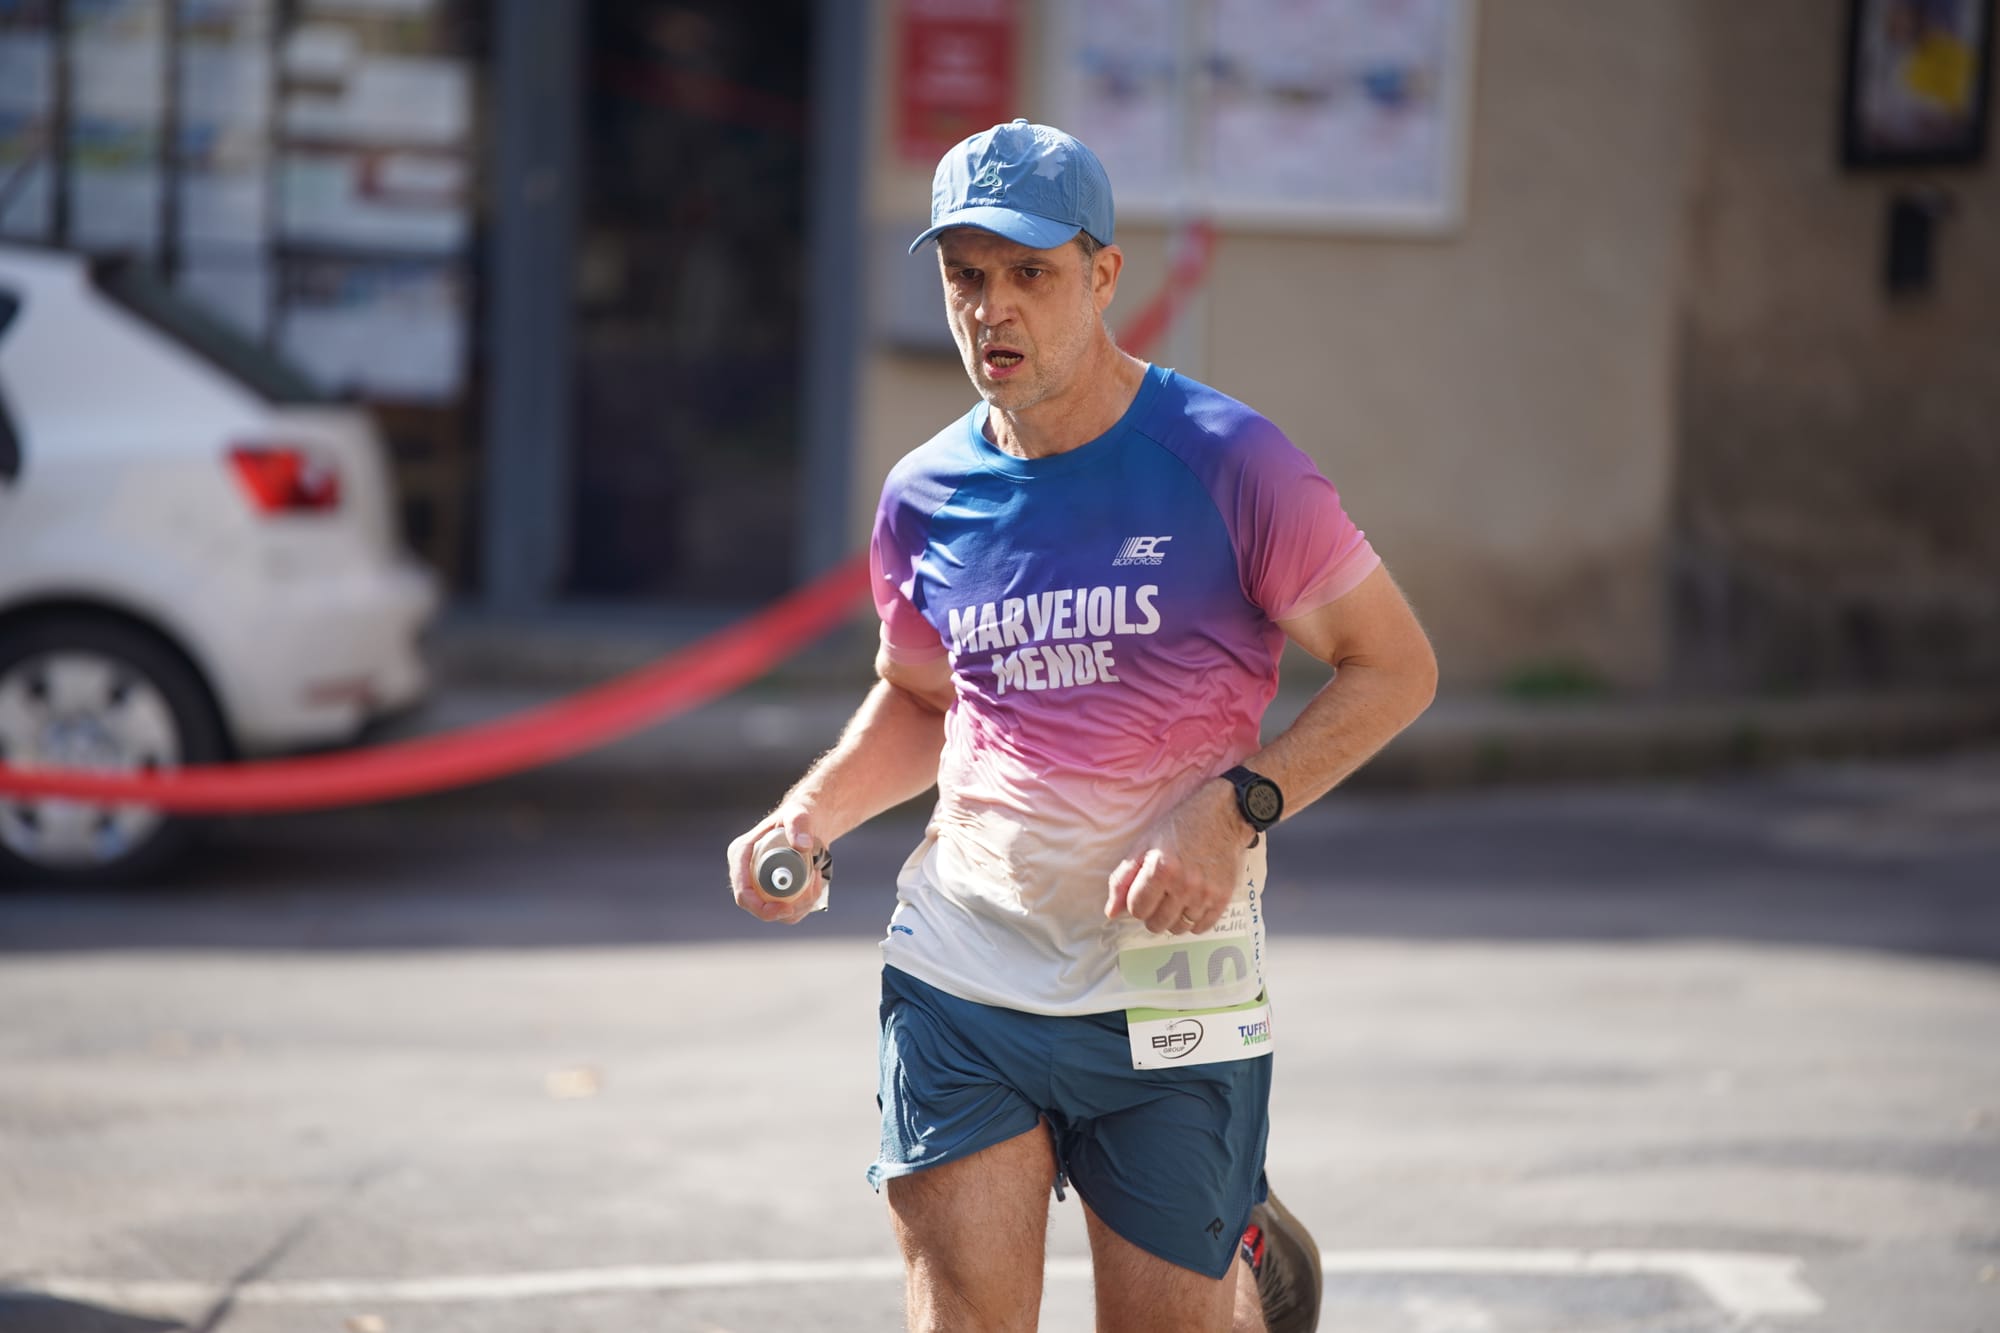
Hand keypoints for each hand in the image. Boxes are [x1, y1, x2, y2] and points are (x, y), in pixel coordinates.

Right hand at [728, 807, 827, 924]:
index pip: (743, 890)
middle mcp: (745, 871)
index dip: (760, 907)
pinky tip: (815, 883)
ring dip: (800, 905)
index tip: (787, 908)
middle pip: (758, 906)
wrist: (812, 821)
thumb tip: (801, 845)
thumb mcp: (800, 814)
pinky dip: (803, 904)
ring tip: (816, 878)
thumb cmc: (801, 814)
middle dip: (787, 908)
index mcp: (741, 853)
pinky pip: (784, 910)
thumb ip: (799, 824)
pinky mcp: (772, 890)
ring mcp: (758, 882)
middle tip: (813, 891)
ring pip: (774, 911)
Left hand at [1105, 780, 1244, 934]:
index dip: (1136, 902)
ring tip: (1175, 898)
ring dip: (1172, 918)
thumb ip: (1123, 879)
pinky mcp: (1223, 898)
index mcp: (1161, 869)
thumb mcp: (1144, 844)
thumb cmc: (1180, 827)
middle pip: (1156, 924)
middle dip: (1152, 913)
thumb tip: (1111, 912)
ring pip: (1178, 928)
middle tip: (1159, 895)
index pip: (1137, 910)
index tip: (1143, 891)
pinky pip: (1201, 928)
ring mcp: (1205, 893)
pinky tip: (1191, 904)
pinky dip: (1193, 921)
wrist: (1223, 817)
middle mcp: (1184, 884)